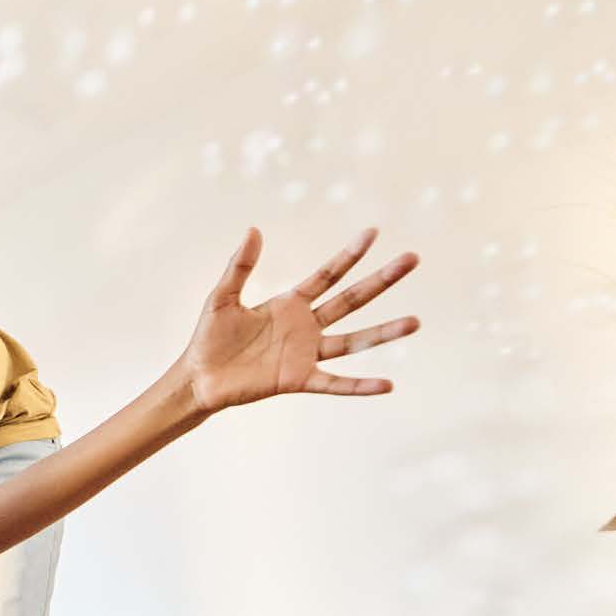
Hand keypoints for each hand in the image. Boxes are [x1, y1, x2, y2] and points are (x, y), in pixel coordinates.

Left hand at [181, 227, 419, 414]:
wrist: (199, 377)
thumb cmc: (210, 338)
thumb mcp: (223, 296)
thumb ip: (240, 266)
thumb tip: (253, 229)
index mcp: (291, 303)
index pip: (328, 274)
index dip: (349, 254)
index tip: (374, 232)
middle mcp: (306, 327)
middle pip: (351, 300)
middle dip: (381, 280)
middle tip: (413, 259)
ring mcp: (306, 354)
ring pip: (353, 341)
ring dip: (384, 332)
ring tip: (416, 322)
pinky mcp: (299, 380)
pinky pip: (335, 383)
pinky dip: (360, 386)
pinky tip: (388, 385)